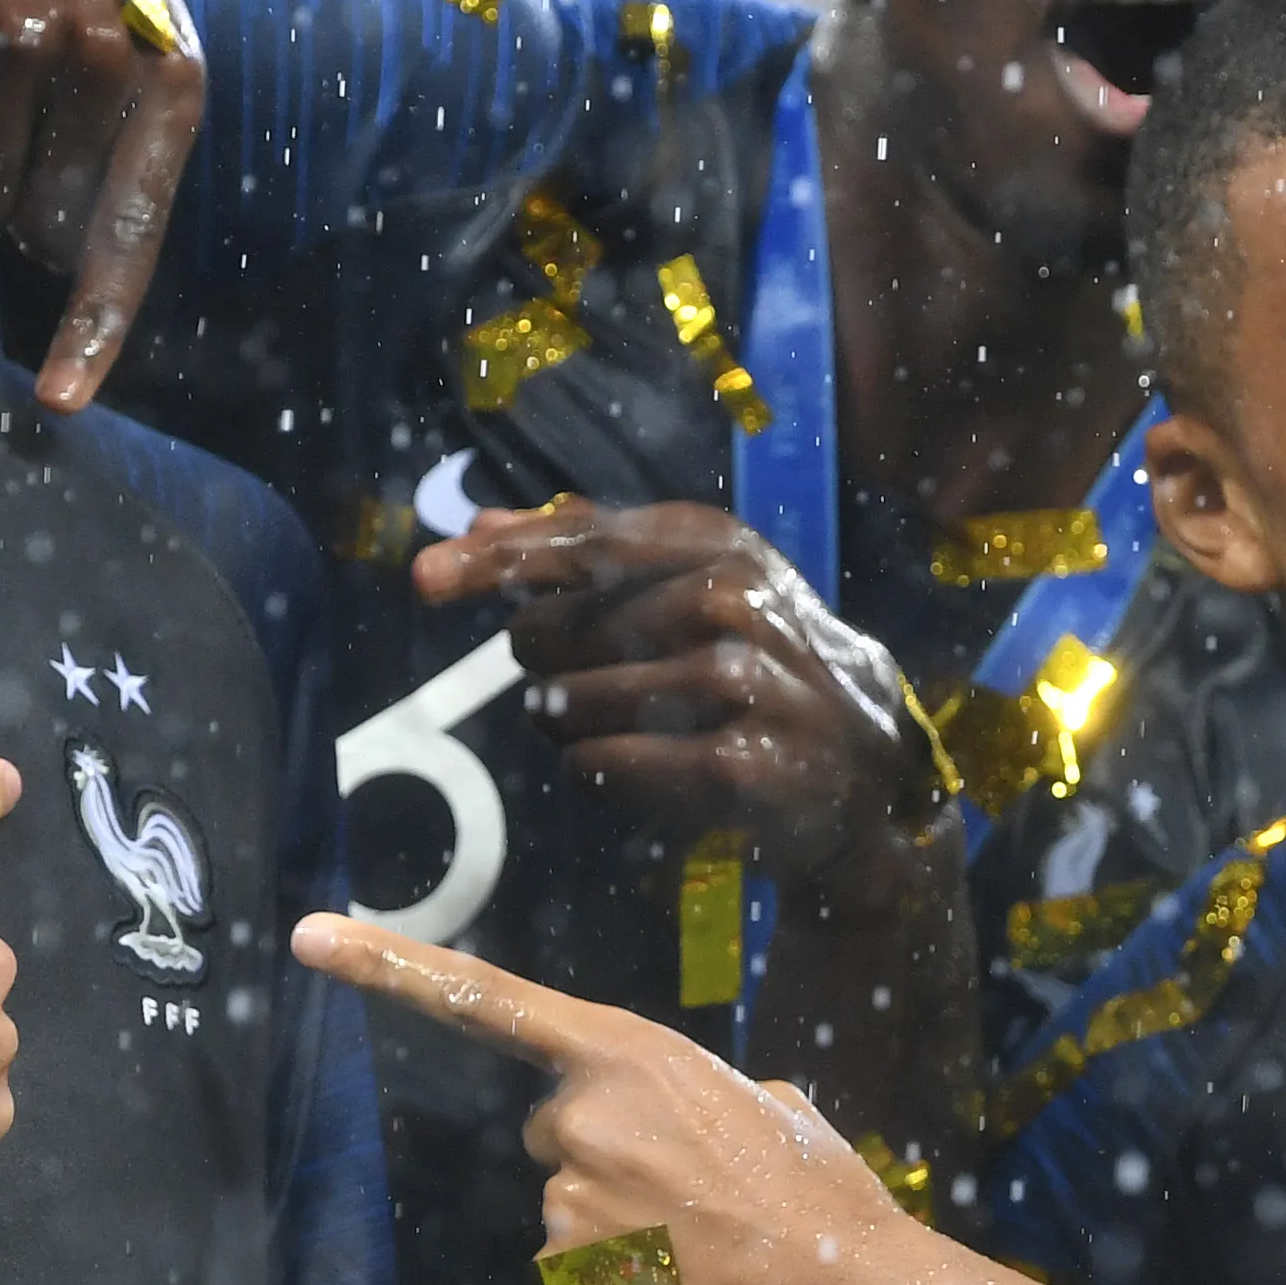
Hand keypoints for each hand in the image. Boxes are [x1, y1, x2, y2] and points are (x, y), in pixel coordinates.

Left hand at [289, 912, 931, 1284]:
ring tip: (708, 1261)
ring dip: (625, 1240)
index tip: (309, 939)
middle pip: (555, 1135)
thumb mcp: (773, 1114)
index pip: (486, 1000)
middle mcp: (581, 1126)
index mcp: (631, 1061)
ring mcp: (568, 1215)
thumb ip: (700, 1102)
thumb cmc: (828, 1210)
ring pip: (571, 1221)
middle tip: (699, 1202)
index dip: (390, 967)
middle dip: (610, 1162)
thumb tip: (697, 1128)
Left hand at [414, 502, 944, 878]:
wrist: (859, 762)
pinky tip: (606, 762)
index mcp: (715, 544)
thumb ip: (586, 551)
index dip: (496, 558)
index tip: (426, 577)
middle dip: (538, 659)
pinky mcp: (742, 763)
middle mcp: (732, 600)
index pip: (580, 543)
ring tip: (582, 721)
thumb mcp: (689, 585)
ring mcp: (742, 682)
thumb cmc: (754, 662)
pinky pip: (612, 763)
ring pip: (578, 700)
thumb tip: (476, 519)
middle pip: (562, 627)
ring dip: (561, 718)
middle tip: (551, 675)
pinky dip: (592, 765)